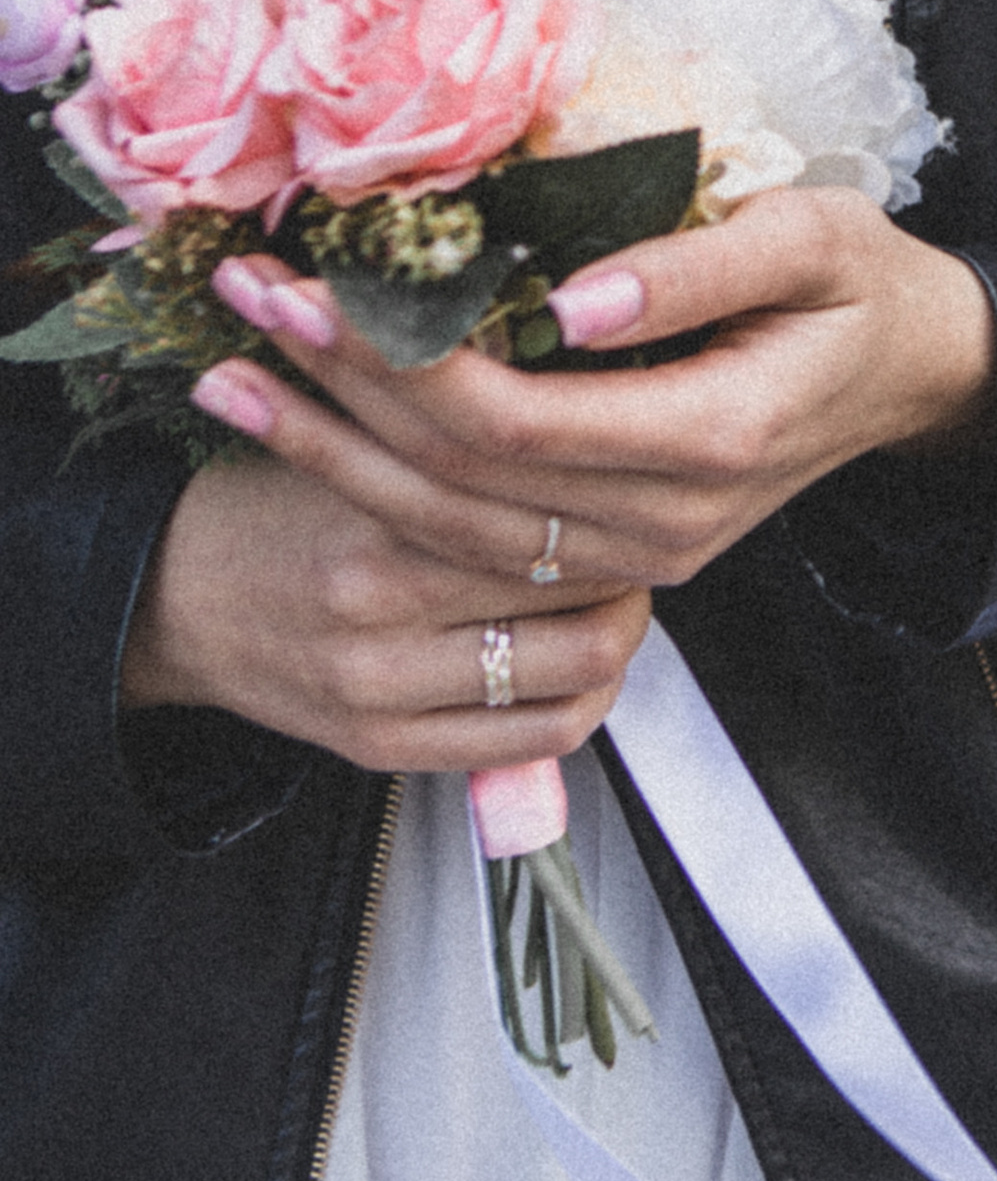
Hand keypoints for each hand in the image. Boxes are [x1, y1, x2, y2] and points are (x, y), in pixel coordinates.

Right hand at [120, 447, 651, 773]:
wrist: (174, 594)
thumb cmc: (280, 508)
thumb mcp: (361, 445)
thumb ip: (463, 449)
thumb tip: (583, 431)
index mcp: (384, 516)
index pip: (553, 515)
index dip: (613, 496)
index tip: (626, 479)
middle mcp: (383, 609)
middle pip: (577, 595)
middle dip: (631, 565)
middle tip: (638, 537)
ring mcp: (384, 690)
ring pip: (574, 676)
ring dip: (617, 636)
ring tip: (615, 598)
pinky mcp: (384, 749)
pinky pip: (532, 743)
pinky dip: (580, 704)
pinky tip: (580, 665)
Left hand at [194, 191, 996, 592]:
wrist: (915, 374)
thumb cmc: (863, 282)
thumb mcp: (809, 239)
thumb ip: (695, 269)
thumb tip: (571, 299)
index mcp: (711, 441)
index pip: (513, 423)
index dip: (399, 362)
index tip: (314, 283)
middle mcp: (666, 523)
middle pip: (457, 486)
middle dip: (334, 399)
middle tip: (240, 308)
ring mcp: (641, 556)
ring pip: (450, 532)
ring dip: (331, 454)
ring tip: (227, 378)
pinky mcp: (619, 556)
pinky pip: (476, 543)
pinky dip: (383, 485)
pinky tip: (313, 431)